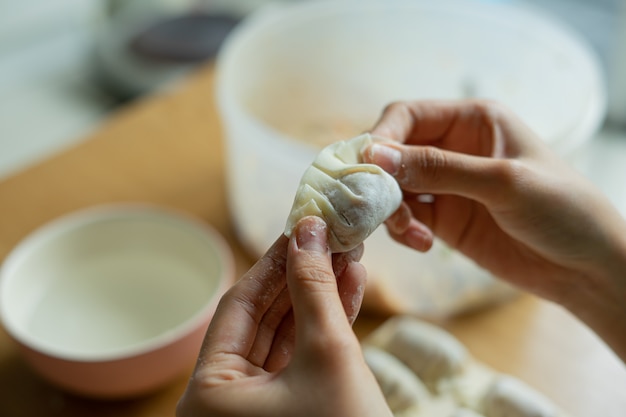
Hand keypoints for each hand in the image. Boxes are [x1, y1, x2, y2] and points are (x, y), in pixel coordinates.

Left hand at [177, 216, 391, 416]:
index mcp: (209, 394)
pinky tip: (350, 289)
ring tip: (348, 257)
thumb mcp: (328, 352)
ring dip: (319, 296)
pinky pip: (301, 357)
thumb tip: (309, 230)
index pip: (239, 306)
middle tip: (330, 238)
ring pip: (286, 335)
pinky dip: (325, 325)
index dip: (273, 261)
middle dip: (302, 276)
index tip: (300, 226)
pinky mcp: (288, 410)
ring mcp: (256, 408)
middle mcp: (224, 402)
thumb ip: (315, 287)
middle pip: (264, 318)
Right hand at [363, 100, 625, 360]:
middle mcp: (453, 147)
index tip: (368, 168)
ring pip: (393, 188)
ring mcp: (446, 185)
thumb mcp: (503, 182)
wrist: (586, 267)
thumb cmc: (562, 209)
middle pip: (392, 152)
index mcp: (472, 120)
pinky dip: (403, 230)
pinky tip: (424, 244)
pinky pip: (405, 217)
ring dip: (390, 210)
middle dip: (382, 179)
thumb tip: (375, 155)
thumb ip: (439, 168)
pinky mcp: (443, 219)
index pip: (407, 115)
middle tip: (380, 207)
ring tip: (413, 233)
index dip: (382, 137)